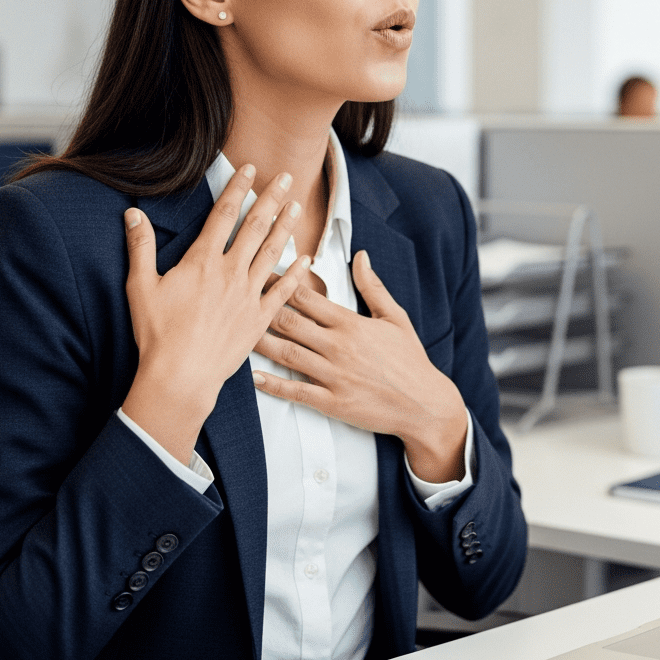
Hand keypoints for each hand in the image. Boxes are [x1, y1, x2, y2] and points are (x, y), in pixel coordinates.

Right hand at [120, 165, 310, 463]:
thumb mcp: (141, 287)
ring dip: (286, 226)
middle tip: (287, 177)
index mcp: (203, 261)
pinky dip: (296, 273)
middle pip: (255, 226)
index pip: (224, 214)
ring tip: (298, 206)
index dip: (238, 188)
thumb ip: (140, 246)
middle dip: (271, 198)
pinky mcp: (259, 318)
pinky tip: (307, 258)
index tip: (250, 169)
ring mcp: (248, 294)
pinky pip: (283, 291)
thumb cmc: (157, 334)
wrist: (180, 376)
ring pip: (272, 252)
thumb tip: (133, 213)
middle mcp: (230, 272)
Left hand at [253, 249, 467, 482]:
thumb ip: (373, 286)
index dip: (281, 284)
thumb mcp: (395, 317)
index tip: (261, 273)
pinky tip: (254, 377)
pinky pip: (296, 392)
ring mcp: (334, 376)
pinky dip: (273, 384)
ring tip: (235, 332)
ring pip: (287, 354)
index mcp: (351, 323)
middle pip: (290, 323)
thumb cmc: (410, 359)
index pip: (307, 298)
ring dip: (259, 342)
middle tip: (237, 298)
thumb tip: (360, 256)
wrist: (424, 403)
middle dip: (261, 308)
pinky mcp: (333, 402)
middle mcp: (339, 347)